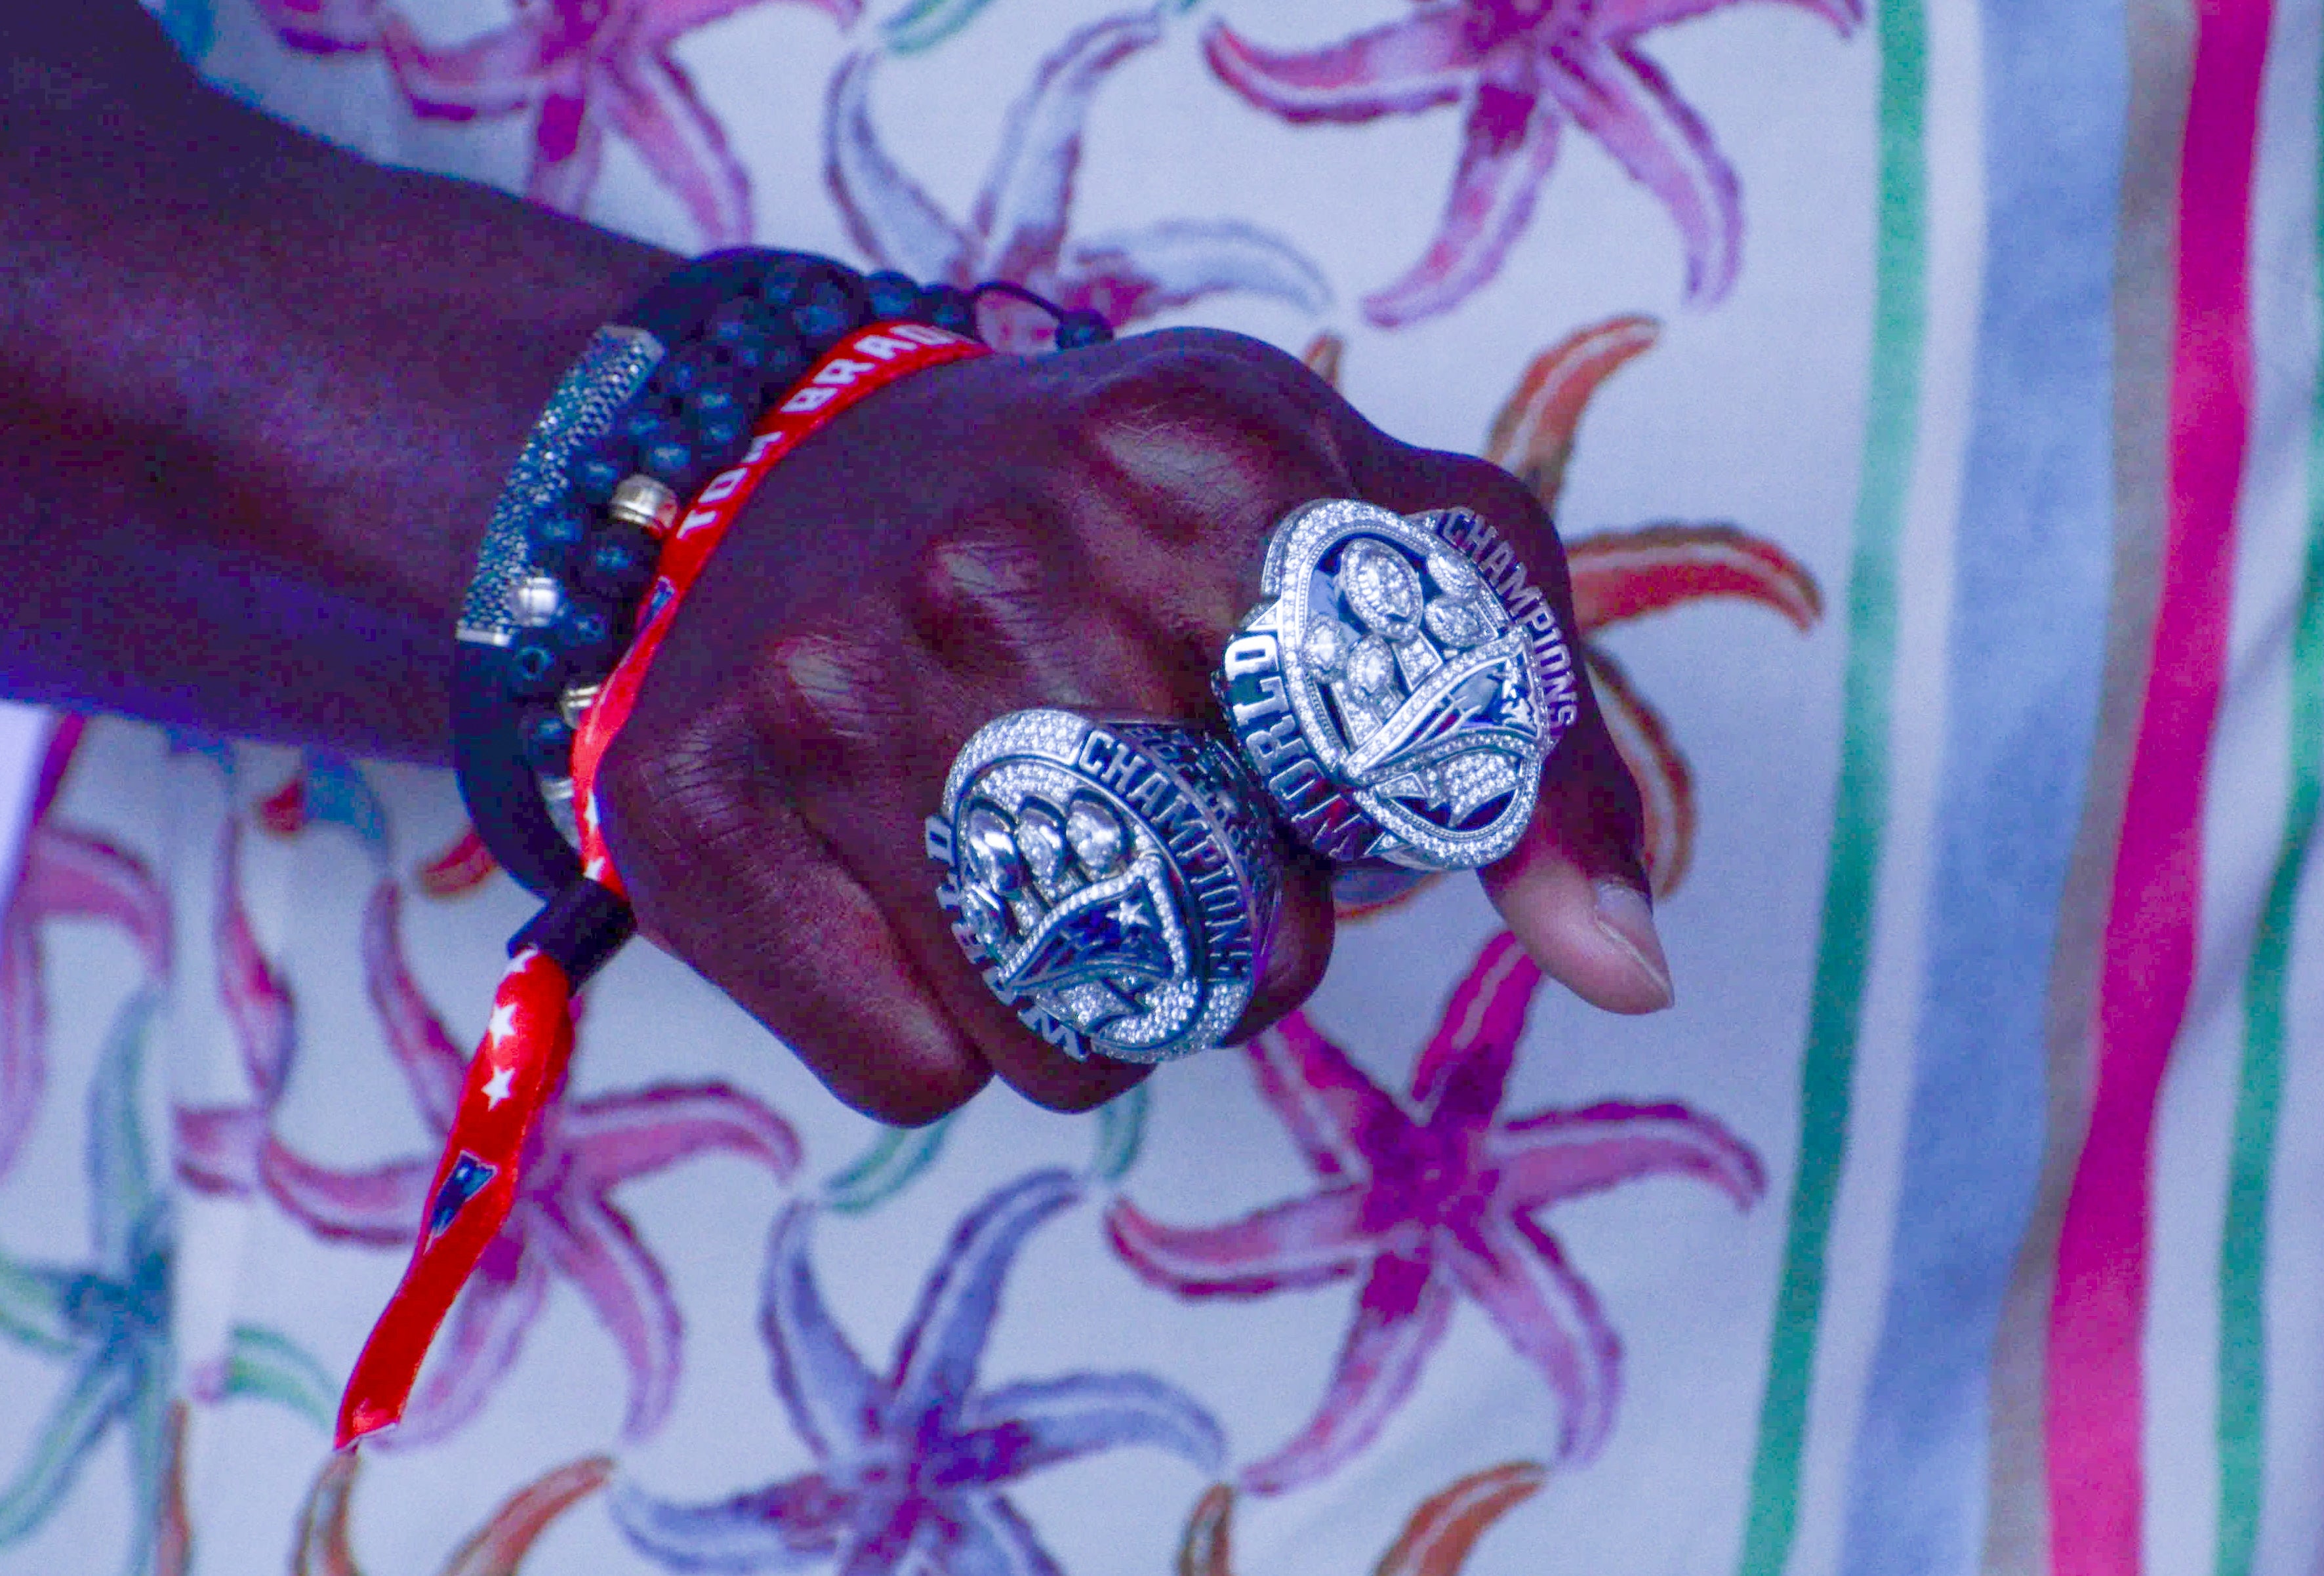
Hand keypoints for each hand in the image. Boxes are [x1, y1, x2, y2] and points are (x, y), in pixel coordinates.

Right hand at [597, 327, 1668, 1124]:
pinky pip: (919, 1074)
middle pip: (1248, 952)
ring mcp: (826, 684)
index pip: (1402, 773)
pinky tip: (918, 890)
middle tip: (1151, 807)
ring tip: (1040, 853)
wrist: (780, 469)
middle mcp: (998, 555)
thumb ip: (1521, 724)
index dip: (1379, 826)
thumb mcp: (1351, 536)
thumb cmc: (1118, 525)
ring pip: (1075, 1044)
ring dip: (1100, 1003)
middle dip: (1243, 931)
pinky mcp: (693, 811)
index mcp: (1204, 452)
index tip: (1310, 767)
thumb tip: (1631, 970)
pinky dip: (953, 1030)